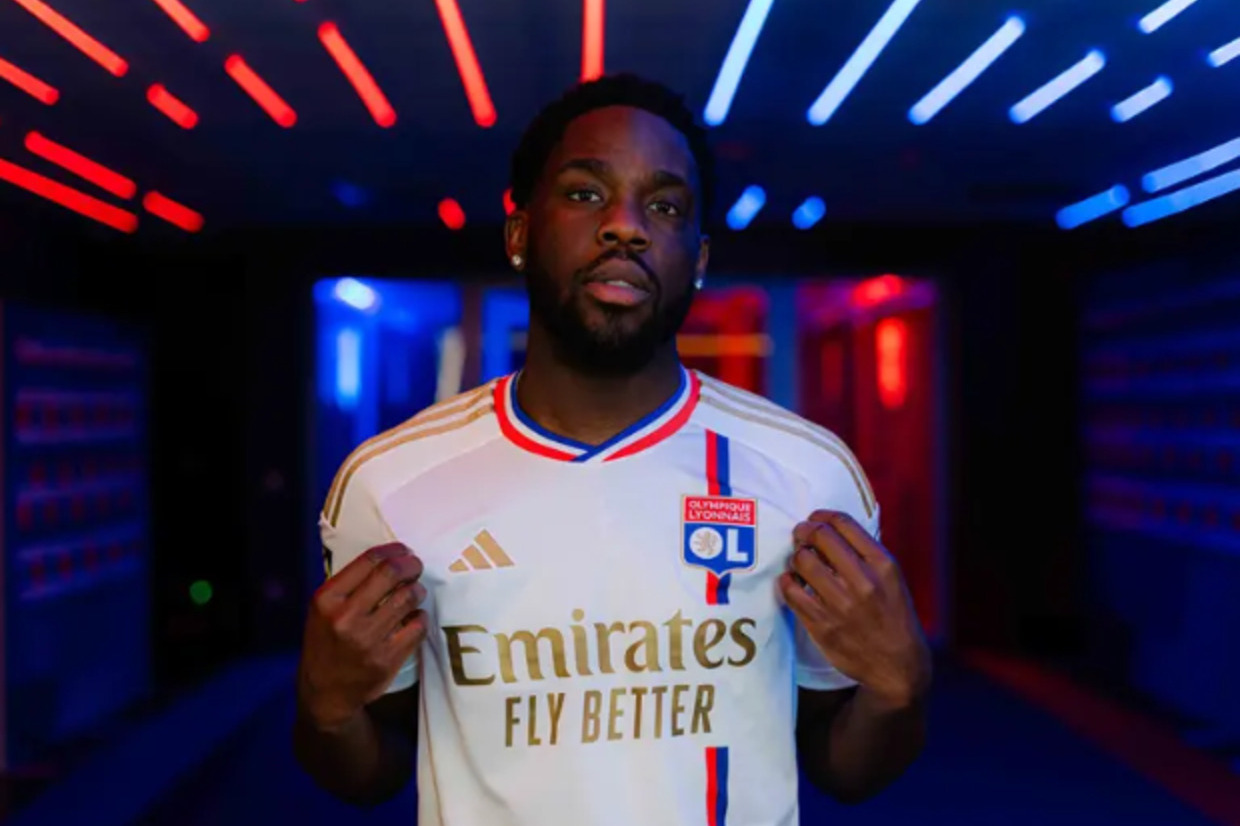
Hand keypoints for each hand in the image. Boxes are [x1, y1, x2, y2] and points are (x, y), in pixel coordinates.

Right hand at [297, 542, 427, 730]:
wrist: (326, 693)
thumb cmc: (325, 644)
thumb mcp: (322, 610)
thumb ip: (348, 585)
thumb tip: (389, 557)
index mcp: (327, 600)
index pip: (369, 561)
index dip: (393, 550)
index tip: (404, 551)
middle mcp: (346, 617)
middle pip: (391, 574)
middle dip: (410, 565)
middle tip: (415, 566)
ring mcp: (368, 639)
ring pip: (408, 597)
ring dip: (417, 590)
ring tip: (414, 592)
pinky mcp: (388, 658)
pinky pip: (418, 626)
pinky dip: (420, 617)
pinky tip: (413, 618)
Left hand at [778, 511, 930, 707]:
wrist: (897, 665)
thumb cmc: (893, 616)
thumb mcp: (892, 579)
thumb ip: (866, 553)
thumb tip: (829, 528)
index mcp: (883, 565)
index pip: (843, 523)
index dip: (821, 515)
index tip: (814, 519)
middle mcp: (862, 582)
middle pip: (819, 536)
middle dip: (804, 530)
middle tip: (800, 535)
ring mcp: (840, 604)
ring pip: (801, 561)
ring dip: (796, 556)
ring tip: (800, 562)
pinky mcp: (821, 625)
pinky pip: (791, 591)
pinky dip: (787, 581)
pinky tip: (793, 583)